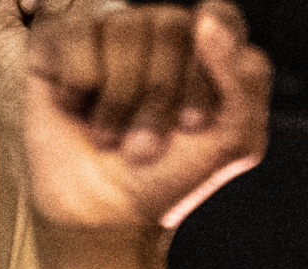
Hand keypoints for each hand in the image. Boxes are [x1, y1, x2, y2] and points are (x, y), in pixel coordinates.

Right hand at [20, 1, 269, 229]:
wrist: (105, 210)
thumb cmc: (172, 175)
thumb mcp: (234, 140)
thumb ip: (243, 78)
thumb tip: (206, 18)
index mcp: (212, 45)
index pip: (222, 18)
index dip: (206, 74)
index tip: (193, 126)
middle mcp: (162, 28)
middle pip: (171, 26)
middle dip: (160, 98)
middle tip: (148, 145)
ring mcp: (114, 28)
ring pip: (125, 28)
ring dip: (120, 100)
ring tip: (112, 136)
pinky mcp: (65, 37)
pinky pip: (79, 37)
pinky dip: (80, 84)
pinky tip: (78, 108)